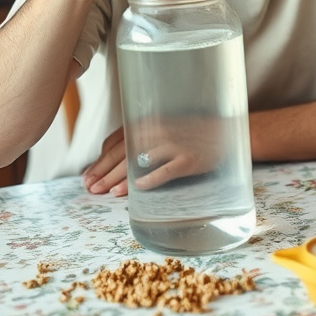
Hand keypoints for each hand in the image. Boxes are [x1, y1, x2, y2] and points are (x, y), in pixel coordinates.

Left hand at [83, 116, 226, 196]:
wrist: (227, 131)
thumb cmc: (192, 131)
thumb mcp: (163, 127)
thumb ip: (140, 138)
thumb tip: (112, 155)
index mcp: (148, 123)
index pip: (116, 142)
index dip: (99, 161)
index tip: (88, 176)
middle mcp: (157, 131)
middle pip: (123, 153)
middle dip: (103, 173)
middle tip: (90, 188)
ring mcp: (174, 145)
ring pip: (139, 163)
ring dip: (120, 178)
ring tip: (106, 192)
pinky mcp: (188, 159)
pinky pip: (166, 170)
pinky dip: (151, 179)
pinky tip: (137, 188)